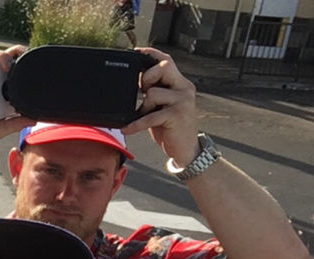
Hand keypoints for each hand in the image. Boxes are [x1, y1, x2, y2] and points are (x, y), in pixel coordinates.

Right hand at [0, 45, 35, 144]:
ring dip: (0, 55)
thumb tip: (34, 120)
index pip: (16, 67)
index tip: (32, 59)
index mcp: (4, 88)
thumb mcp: (0, 128)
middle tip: (20, 60)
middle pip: (5, 56)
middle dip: (14, 52)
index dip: (24, 58)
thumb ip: (16, 124)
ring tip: (5, 65)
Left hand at [121, 48, 200, 166]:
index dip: (151, 54)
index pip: (167, 61)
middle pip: (163, 67)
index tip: (136, 52)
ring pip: (153, 93)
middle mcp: (185, 89)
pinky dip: (136, 124)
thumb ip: (154, 92)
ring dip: (143, 106)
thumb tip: (136, 80)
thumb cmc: (171, 128)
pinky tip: (127, 129)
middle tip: (142, 92)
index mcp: (180, 84)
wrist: (186, 151)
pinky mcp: (177, 116)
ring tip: (144, 116)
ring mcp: (183, 101)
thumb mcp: (162, 107)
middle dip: (146, 78)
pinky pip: (150, 116)